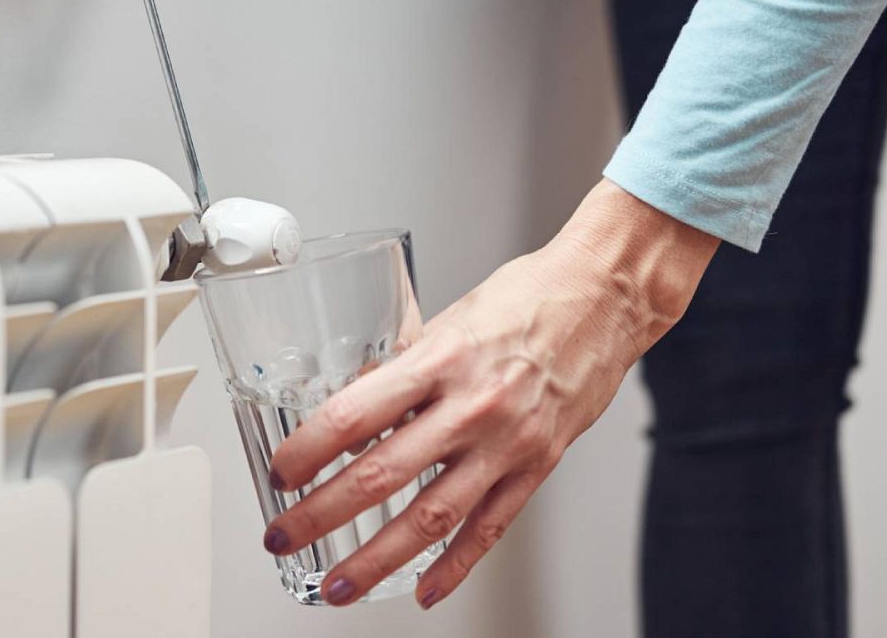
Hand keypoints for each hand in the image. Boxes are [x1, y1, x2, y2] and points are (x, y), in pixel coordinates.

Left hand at [261, 179, 719, 606]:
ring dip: (375, 559)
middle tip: (283, 536)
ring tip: (336, 584)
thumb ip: (404, 364)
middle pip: (380, 474)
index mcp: (439, 359)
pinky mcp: (537, 467)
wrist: (606, 299)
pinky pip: (488, 527)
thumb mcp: (449, 318)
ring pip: (430, 517)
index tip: (280, 472)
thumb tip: (357, 392)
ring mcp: (506, 443)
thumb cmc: (529, 297)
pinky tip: (423, 589)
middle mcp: (471, 406)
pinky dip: (453, 565)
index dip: (308, 450)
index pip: (354, 415)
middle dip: (321, 514)